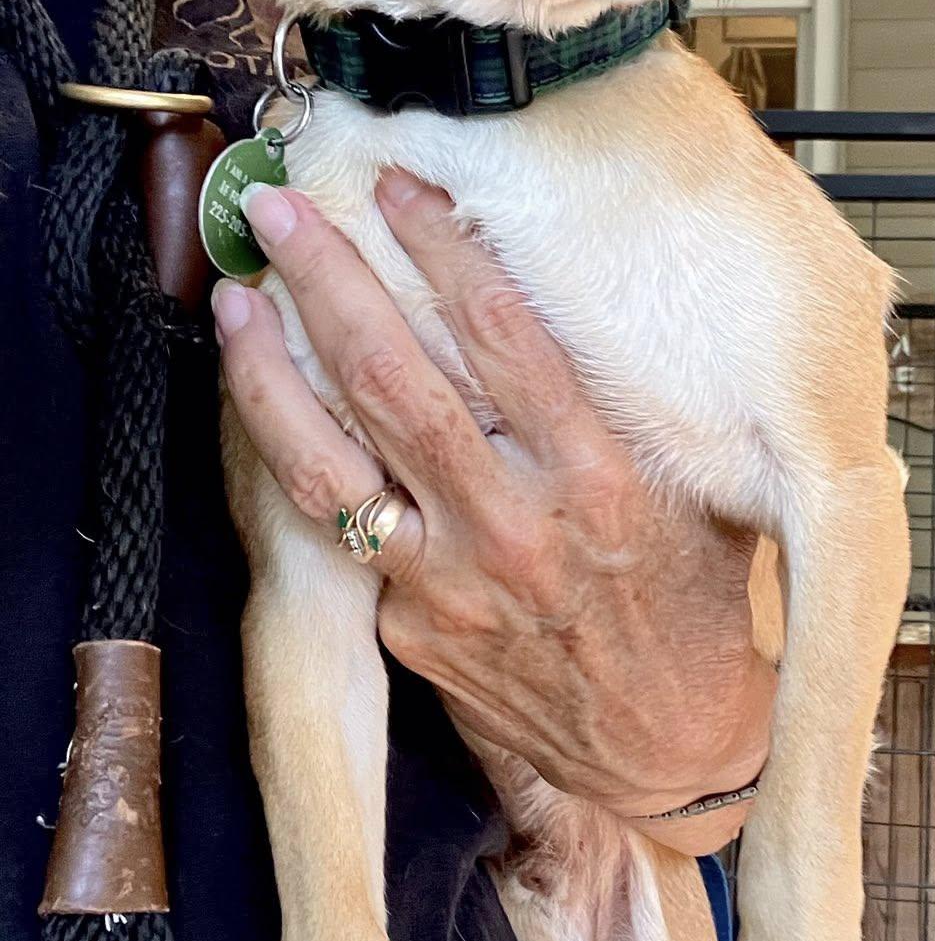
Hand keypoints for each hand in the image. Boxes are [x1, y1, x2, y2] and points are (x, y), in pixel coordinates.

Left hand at [212, 170, 776, 856]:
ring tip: (233, 301)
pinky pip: (338, 532)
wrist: (670, 754)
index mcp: (600, 481)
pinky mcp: (411, 629)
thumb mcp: (695, 495)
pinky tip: (263, 403)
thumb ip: (628, 408)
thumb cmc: (690, 607)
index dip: (442, 249)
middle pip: (398, 382)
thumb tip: (565, 291)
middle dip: (330, 283)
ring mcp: (451, 585)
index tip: (402, 186)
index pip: (506, 338)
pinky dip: (293, 459)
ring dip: (270, 374)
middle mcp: (516, 528)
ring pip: (332, 462)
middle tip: (280, 210)